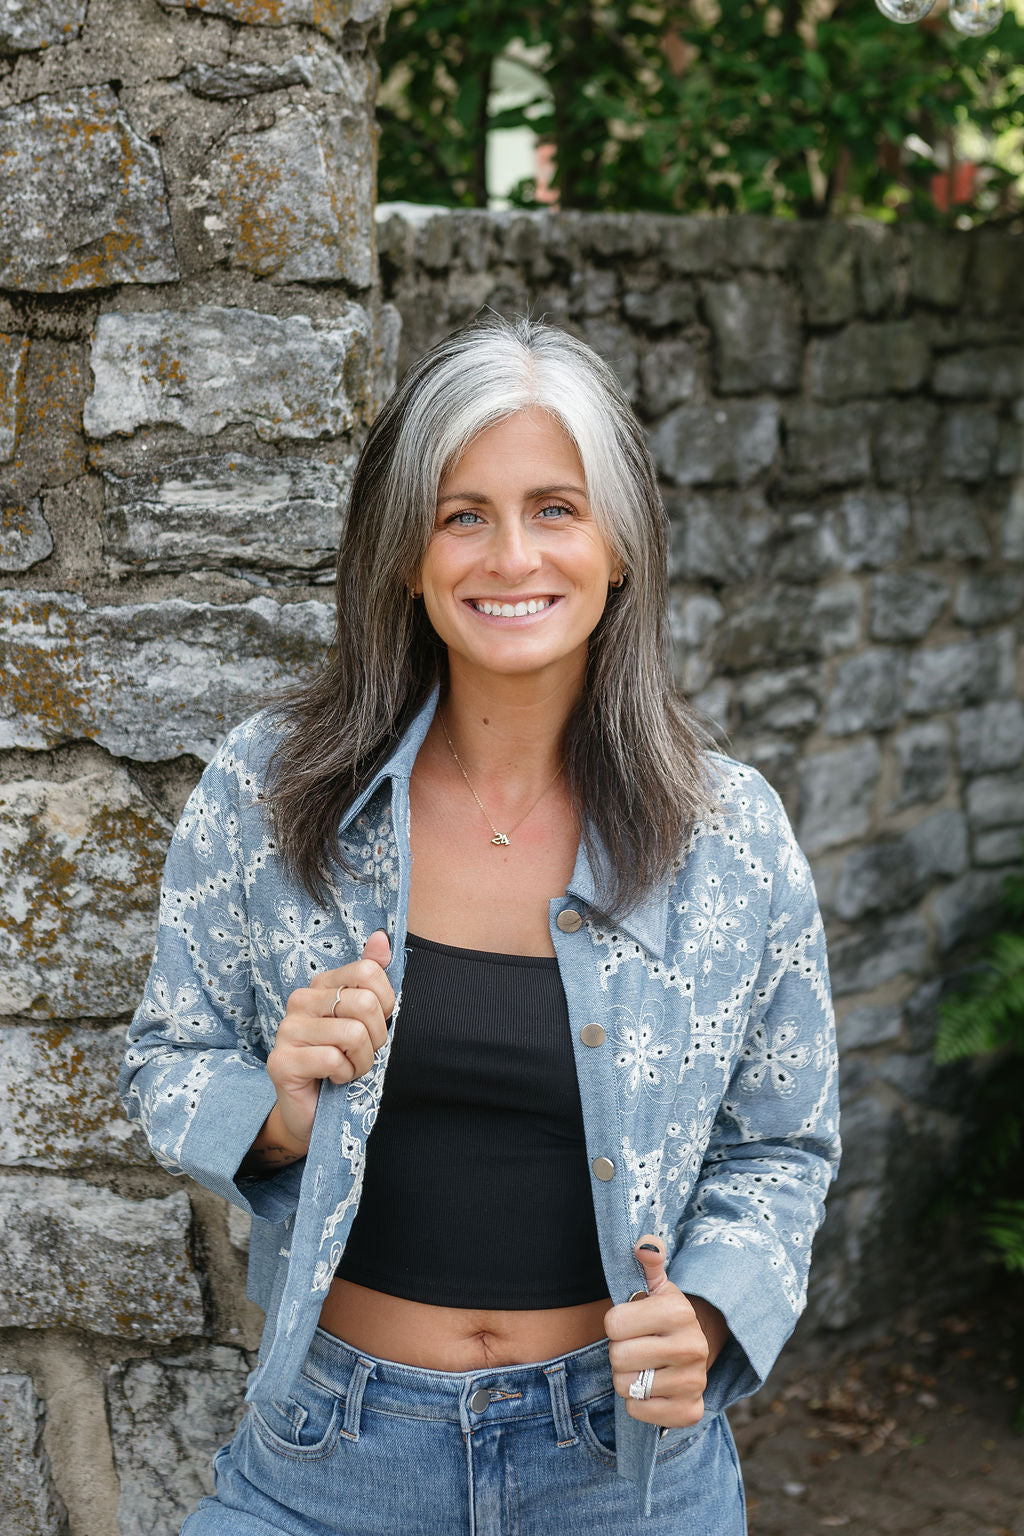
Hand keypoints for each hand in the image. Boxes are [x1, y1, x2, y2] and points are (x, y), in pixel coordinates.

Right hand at [266, 931, 393, 1152]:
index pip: (368, 972)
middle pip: (364, 1003)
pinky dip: (345, 1076)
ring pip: (353, 1033)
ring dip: (361, 1061)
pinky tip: (332, 1080)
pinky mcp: (280, 1061)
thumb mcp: (366, 1019)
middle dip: (376, 1038)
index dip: (386, 1005)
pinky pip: (333, 1059)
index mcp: (321, 985)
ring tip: (347, 1068)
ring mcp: (286, 1030)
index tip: (374, 1026)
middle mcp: (299, 1001)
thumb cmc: (344, 1062)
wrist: (316, 1113)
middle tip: (361, 1053)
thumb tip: (381, 937)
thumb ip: (372, 978)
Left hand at [604, 1236, 725, 1427]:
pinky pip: (638, 1412)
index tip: (632, 1323)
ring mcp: (694, 1382)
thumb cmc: (662, 1317)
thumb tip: (645, 1244)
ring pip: (625, 1387)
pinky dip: (638, 1404)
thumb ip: (647, 1261)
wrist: (692, 1351)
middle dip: (620, 1353)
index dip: (616, 1324)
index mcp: (679, 1312)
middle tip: (637, 1346)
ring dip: (628, 1379)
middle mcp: (692, 1347)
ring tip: (644, 1367)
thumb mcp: (655, 1286)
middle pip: (618, 1357)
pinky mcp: (689, 1412)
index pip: (613, 1324)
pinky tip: (653, 1389)